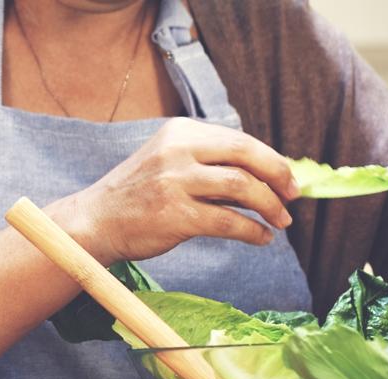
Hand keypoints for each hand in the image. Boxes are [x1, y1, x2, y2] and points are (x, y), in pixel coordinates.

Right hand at [52, 117, 298, 264]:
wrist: (94, 222)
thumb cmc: (137, 196)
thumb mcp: (168, 163)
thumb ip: (209, 163)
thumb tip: (265, 176)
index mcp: (179, 132)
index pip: (239, 140)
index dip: (271, 160)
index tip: (287, 179)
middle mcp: (177, 151)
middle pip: (246, 154)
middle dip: (278, 175)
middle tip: (293, 196)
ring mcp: (174, 182)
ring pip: (242, 187)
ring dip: (270, 206)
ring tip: (281, 221)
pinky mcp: (175, 215)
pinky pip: (228, 221)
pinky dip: (252, 231)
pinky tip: (261, 238)